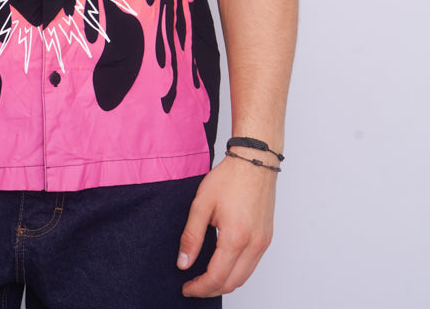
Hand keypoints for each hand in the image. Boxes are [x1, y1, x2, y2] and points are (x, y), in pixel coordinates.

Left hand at [176, 155, 276, 297]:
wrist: (255, 161)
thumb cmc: (229, 178)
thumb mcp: (202, 204)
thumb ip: (191, 236)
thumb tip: (183, 263)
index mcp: (236, 238)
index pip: (216, 277)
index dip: (199, 288)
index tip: (186, 287)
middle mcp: (254, 245)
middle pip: (231, 283)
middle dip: (210, 289)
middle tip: (193, 286)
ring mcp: (263, 243)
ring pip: (244, 277)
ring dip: (224, 283)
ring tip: (205, 278)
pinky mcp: (266, 238)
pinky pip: (252, 265)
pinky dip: (236, 272)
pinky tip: (222, 265)